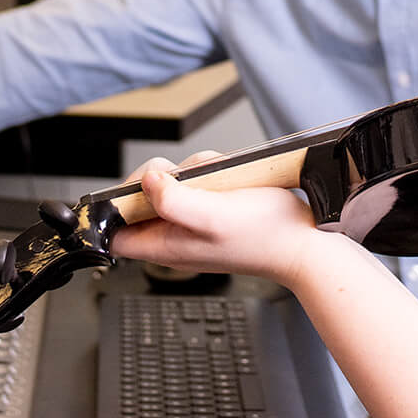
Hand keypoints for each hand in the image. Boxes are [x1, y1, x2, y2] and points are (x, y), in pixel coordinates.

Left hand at [112, 154, 340, 288]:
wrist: (303, 242)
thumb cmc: (264, 237)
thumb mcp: (212, 215)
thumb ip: (173, 200)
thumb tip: (148, 181)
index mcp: (165, 245)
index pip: (115, 233)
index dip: (114, 208)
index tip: (136, 187)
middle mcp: (175, 236)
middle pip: (141, 199)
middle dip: (162, 179)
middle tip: (186, 179)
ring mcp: (194, 222)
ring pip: (173, 184)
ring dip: (195, 172)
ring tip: (218, 183)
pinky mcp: (212, 208)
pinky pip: (198, 181)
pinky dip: (212, 173)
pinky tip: (230, 182)